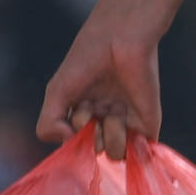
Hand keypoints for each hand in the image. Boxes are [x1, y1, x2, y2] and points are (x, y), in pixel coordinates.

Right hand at [36, 3, 165, 157]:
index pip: (73, 144)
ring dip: (110, 136)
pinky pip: (138, 153)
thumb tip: (68, 144)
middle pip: (93, 151)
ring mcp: (126, 123)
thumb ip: (48, 125)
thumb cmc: (87, 59)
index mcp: (82, 112)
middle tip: (94, 106)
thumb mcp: (57, 92)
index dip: (71, 133)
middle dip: (90, 133)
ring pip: (114, 155)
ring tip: (115, 110)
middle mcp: (104, 120)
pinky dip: (131, 146)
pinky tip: (125, 118)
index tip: (76, 109)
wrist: (122, 39)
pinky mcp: (147, 124)